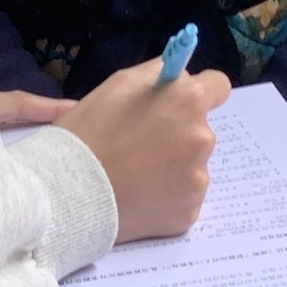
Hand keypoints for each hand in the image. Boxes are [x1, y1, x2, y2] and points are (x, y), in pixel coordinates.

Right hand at [57, 59, 228, 242]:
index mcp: (189, 101)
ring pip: (192, 165)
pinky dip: (167, 196)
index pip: (218, 86)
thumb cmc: (89, 131)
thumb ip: (160, 73)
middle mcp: (203, 139)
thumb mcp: (120, 84)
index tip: (181, 103)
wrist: (67, 192)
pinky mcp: (189, 213)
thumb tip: (181, 77)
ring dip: (173, 166)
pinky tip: (139, 195)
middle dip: (178, 132)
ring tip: (135, 174)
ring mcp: (198, 180)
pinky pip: (184, 197)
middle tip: (141, 144)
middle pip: (200, 129)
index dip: (200, 92)